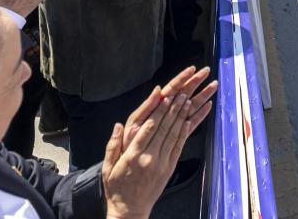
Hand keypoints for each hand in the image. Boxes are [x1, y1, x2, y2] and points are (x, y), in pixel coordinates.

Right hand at [102, 67, 217, 218]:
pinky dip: (185, 133)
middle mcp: (149, 157)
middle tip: (183, 90)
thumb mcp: (107, 167)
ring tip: (189, 99)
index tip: (165, 96)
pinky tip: (190, 120)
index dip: (158, 110)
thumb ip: (112, 145)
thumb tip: (118, 125)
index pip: (149, 128)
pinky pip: (178, 147)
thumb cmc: (117, 188)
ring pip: (174, 134)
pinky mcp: (169, 168)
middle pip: (164, 127)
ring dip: (182, 115)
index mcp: (133, 155)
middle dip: (174, 107)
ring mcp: (161, 163)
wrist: (129, 211)